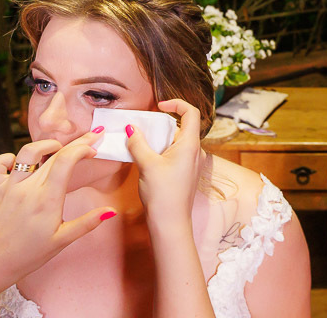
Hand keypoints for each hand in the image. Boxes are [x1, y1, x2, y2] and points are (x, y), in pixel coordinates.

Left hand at [0, 130, 114, 316]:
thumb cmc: (27, 256)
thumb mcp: (61, 241)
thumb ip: (87, 223)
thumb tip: (110, 211)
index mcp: (47, 199)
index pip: (66, 160)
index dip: (83, 148)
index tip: (94, 148)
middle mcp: (27, 188)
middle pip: (54, 154)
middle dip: (75, 143)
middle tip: (90, 138)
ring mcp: (8, 187)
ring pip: (27, 152)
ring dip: (46, 145)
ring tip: (57, 148)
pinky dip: (8, 158)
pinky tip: (18, 163)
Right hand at [125, 99, 201, 223]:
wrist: (170, 223)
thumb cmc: (163, 195)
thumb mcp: (147, 165)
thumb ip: (138, 143)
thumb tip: (131, 128)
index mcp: (191, 145)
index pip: (191, 113)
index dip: (177, 103)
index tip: (160, 105)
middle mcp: (195, 152)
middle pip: (181, 127)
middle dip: (161, 124)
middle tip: (143, 128)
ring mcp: (191, 163)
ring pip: (176, 141)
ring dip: (159, 139)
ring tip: (141, 143)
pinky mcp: (185, 173)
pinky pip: (175, 153)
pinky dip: (161, 150)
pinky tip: (146, 158)